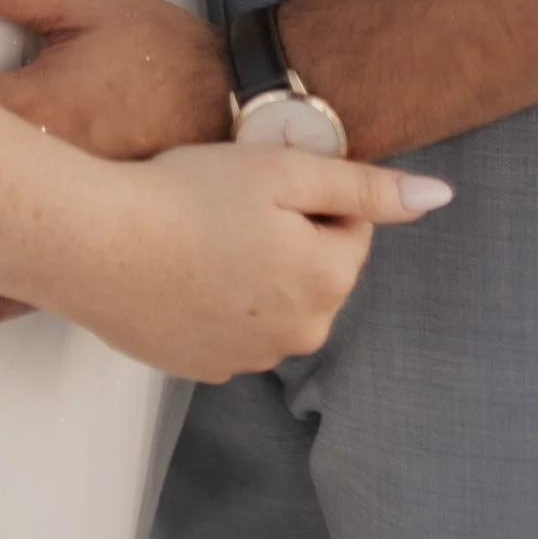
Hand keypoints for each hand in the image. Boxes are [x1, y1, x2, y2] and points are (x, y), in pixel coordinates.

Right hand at [71, 141, 451, 382]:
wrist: (96, 243)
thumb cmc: (187, 195)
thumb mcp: (284, 170)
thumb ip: (366, 186)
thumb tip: (441, 198)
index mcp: (327, 282)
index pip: (349, 227)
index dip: (307, 196)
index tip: (259, 186)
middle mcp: (298, 335)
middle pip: (314, 269)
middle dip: (285, 237)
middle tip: (228, 208)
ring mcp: (248, 360)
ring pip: (271, 299)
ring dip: (250, 270)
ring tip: (198, 236)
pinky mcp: (203, 368)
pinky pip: (230, 326)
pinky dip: (214, 300)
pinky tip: (180, 271)